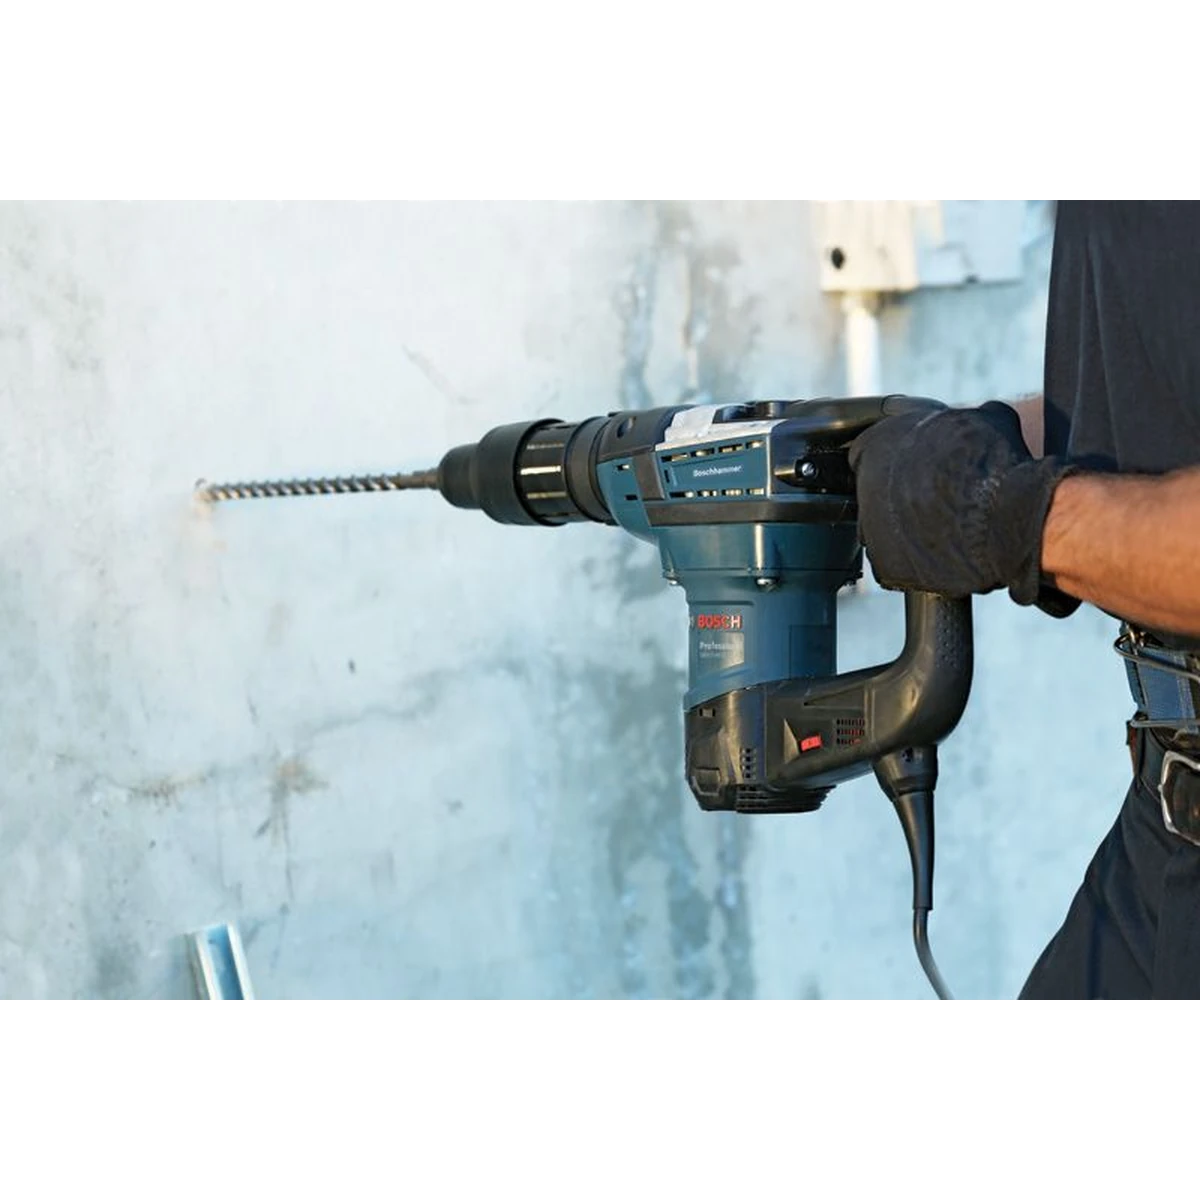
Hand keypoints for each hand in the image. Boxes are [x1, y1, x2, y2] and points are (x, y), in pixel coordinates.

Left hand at [848, 401, 1077, 611]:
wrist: (1004, 516)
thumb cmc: (994, 463)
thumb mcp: (984, 418)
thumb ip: (963, 420)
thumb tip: (982, 417)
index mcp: (876, 446)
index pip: (870, 453)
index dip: (897, 460)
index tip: (919, 469)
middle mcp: (865, 489)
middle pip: (875, 495)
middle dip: (901, 497)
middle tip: (938, 501)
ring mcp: (872, 532)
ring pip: (884, 531)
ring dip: (908, 531)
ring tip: (947, 529)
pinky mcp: (886, 568)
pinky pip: (897, 566)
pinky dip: (917, 563)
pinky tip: (945, 554)